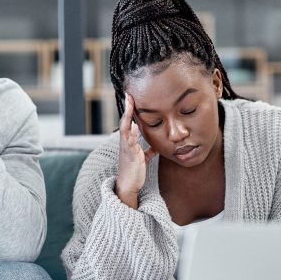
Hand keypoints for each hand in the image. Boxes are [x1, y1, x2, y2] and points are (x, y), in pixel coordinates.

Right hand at [115, 94, 156, 208]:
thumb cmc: (135, 171)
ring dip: (127, 115)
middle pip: (125, 121)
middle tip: (128, 94)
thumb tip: (156, 146)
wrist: (128, 185)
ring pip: (125, 128)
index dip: (130, 110)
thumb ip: (148, 150)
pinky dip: (131, 133)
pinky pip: (130, 142)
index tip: (131, 98)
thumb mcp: (143, 158)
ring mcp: (126, 147)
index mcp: (128, 141)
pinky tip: (134, 125)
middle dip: (127, 108)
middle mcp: (125, 142)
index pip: (129, 122)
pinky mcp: (130, 154)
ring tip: (129, 104)